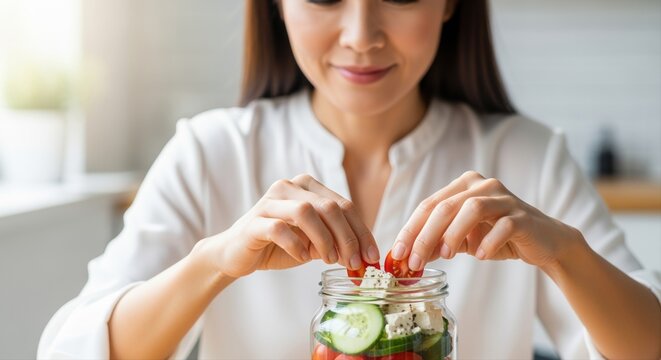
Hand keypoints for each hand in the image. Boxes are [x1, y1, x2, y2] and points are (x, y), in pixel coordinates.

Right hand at [198, 174, 379, 277]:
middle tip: (354, 263)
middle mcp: (289, 187)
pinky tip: (300, 257)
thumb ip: (336, 242)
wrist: (236, 254)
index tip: (371, 257)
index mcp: (307, 187)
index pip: (344, 205)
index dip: (361, 232)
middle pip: (330, 207)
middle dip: (347, 238)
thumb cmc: (277, 246)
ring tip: (328, 260)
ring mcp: (270, 201)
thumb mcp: (313, 243)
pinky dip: (296, 245)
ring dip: (324, 240)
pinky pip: (280, 228)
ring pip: (306, 212)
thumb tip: (365, 255)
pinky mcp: (254, 221)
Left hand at [391, 171, 581, 270]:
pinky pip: (503, 225)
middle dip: (425, 236)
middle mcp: (482, 185)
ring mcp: (504, 198)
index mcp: (463, 185)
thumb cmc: (496, 237)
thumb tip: (407, 257)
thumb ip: (437, 243)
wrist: (543, 242)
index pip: (429, 205)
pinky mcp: (523, 216)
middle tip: (414, 262)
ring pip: (472, 209)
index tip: (397, 254)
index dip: (410, 229)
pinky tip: (480, 255)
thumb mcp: (461, 240)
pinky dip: (488, 242)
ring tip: (447, 255)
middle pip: (445, 206)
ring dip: (454, 234)